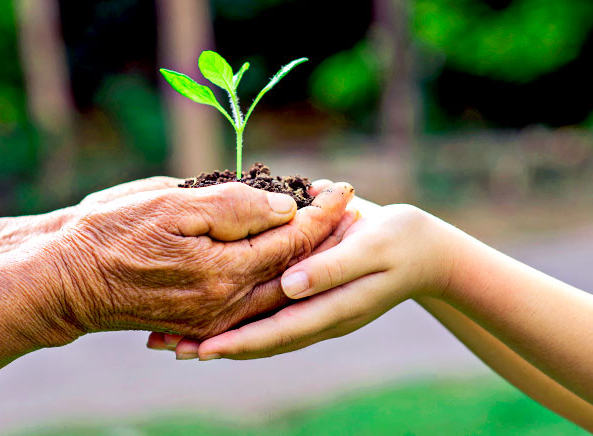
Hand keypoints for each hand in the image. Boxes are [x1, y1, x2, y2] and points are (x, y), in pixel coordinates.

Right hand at [38, 181, 354, 341]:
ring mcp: (216, 318)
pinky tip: (287, 258)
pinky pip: (255, 299)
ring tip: (328, 229)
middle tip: (347, 208)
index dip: (320, 211)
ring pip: (280, 286)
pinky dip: (278, 275)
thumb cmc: (112, 234)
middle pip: (296, 268)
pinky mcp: (203, 320)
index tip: (341, 187)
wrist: (68, 281)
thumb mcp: (172, 205)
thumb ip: (234, 207)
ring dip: (307, 257)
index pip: (292, 239)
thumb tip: (284, 207)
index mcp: (225, 272)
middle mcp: (228, 304)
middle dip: (326, 236)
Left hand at [188, 200, 455, 358]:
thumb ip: (332, 268)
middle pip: (260, 339)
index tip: (199, 350)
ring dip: (219, 333)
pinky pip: (269, 312)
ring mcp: (315, 310)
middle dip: (214, 344)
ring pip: (260, 329)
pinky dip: (237, 316)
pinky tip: (213, 312)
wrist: (425, 249)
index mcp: (333, 310)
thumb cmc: (401, 241)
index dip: (238, 342)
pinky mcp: (311, 296)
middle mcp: (319, 318)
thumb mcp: (370, 246)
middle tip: (166, 346)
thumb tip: (289, 286)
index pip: (277, 333)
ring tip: (175, 335)